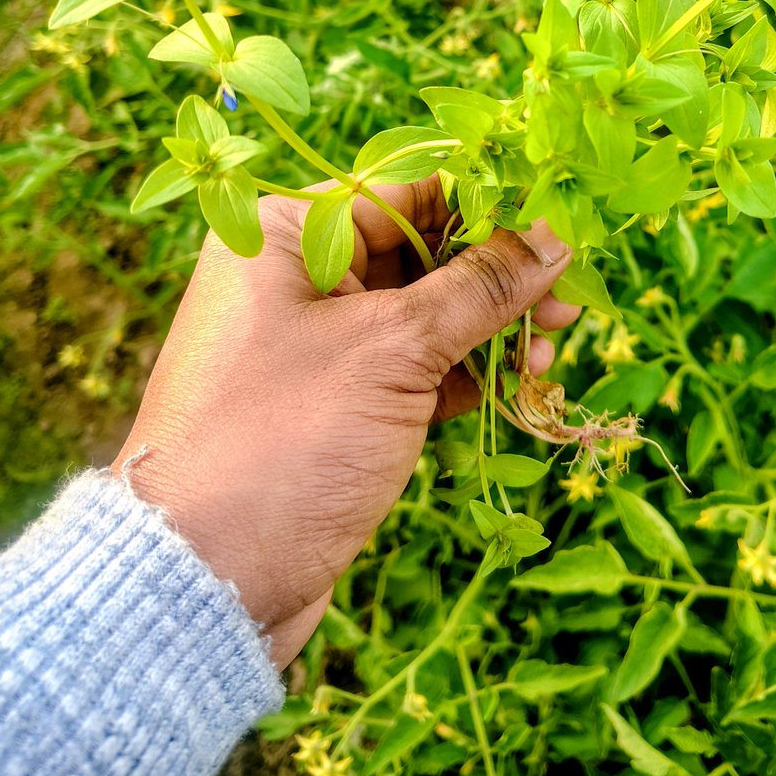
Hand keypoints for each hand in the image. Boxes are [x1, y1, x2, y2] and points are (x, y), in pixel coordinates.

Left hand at [110, 175, 577, 667]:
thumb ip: (480, 288)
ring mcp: (317, 345)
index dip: (487, 209)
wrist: (209, 581)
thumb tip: (552, 238)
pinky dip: (466, 373)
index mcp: (287, 236)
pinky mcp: (338, 404)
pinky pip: (415, 369)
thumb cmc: (287, 436)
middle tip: (566, 301)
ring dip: (490, 330)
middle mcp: (297, 279)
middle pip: (423, 255)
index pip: (406, 195)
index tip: (556, 231)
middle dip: (497, 278)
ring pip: (426, 316)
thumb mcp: (392, 349)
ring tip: (547, 352)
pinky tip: (518, 383)